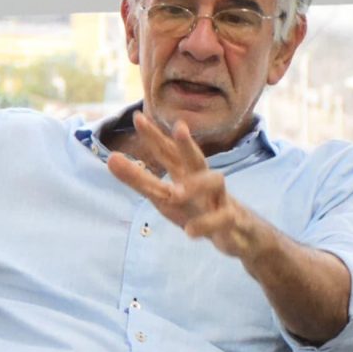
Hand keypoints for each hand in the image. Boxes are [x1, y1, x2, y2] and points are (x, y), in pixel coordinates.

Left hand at [104, 110, 270, 261]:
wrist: (241, 234)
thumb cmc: (198, 209)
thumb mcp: (167, 197)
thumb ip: (141, 180)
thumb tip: (111, 159)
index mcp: (185, 174)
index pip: (168, 152)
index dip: (154, 136)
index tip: (137, 117)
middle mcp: (203, 181)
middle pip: (195, 158)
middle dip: (187, 144)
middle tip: (180, 126)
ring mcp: (219, 198)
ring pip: (215, 182)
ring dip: (198, 186)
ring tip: (178, 194)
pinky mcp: (230, 220)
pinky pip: (221, 219)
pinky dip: (206, 224)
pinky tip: (189, 232)